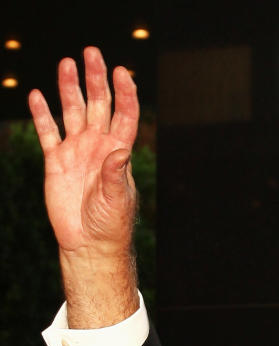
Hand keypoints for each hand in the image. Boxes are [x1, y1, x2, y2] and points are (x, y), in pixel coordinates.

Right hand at [29, 48, 138, 256]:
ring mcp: (76, 151)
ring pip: (72, 111)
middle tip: (91, 53)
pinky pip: (47, 132)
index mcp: (117, 152)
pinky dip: (42, 114)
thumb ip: (116, 173)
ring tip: (67, 63)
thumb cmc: (110, 225)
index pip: (124, 115)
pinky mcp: (56, 161)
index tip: (121, 71)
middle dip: (95, 79)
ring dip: (69, 88)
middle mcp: (97, 146)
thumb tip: (120, 150)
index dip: (124, 93)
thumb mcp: (117, 200)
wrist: (88, 244)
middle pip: (97, 105)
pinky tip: (38, 95)